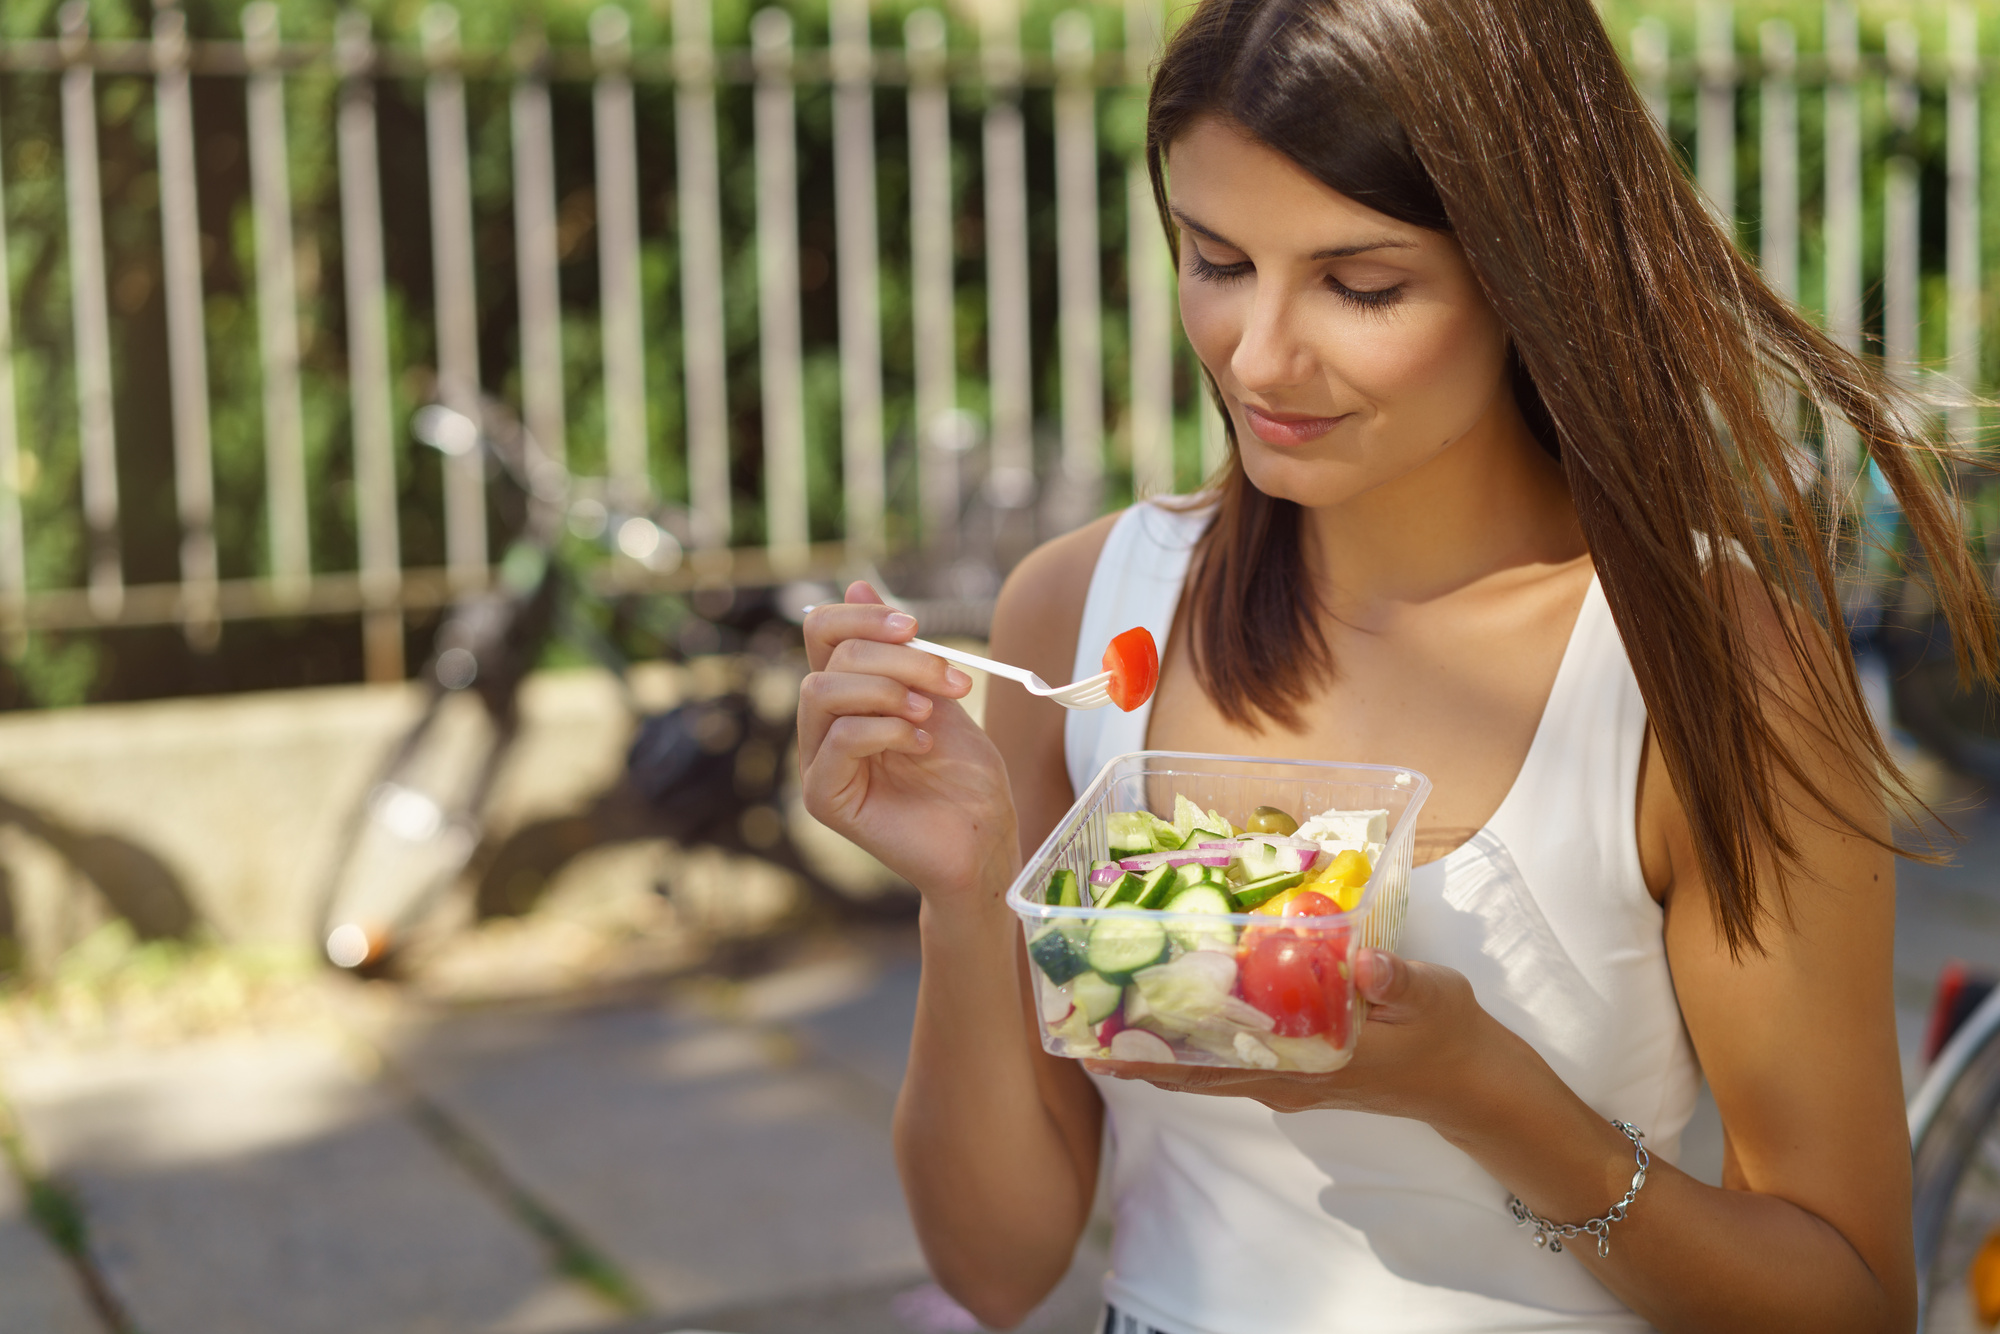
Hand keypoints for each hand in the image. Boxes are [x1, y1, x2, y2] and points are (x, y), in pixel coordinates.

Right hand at [799, 582, 1019, 904]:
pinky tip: (921, 744)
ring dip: (887, 690)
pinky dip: (885, 730)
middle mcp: (824, 727)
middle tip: (950, 680)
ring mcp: (819, 763)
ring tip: (930, 713)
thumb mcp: (939, 695)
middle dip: (897, 659)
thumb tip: (857, 585)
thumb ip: (901, 651)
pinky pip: (837, 741)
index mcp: (847, 696)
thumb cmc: (964, 775)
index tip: (914, 626)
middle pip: (830, 659)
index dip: (861, 617)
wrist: (985, 838)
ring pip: (822, 692)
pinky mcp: (826, 798)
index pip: (823, 634)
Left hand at [1083, 949, 1516, 1124]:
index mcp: (1308, 1064)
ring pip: (1209, 1069)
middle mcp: (1286, 1079)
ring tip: (1106, 1027)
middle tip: (1078, 1032)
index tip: (1103, 1047)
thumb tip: (1362, 959)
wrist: (1473, 1081)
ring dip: (1161, 1049)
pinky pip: (1233, 1060)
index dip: (1159, 1057)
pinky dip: (1198, 1043)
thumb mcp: (1431, 997)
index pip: (1217, 1067)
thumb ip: (1396, 978)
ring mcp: (1289, 1078)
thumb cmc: (1447, 1035)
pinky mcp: (1299, 1069)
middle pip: (1196, 1073)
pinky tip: (1176, 1016)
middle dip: (1138, 1054)